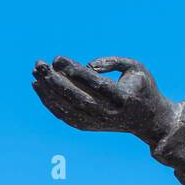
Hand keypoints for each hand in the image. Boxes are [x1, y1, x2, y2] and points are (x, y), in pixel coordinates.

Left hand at [31, 56, 177, 142]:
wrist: (148, 119)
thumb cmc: (141, 87)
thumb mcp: (136, 67)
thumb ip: (112, 61)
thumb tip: (86, 65)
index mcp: (124, 97)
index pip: (95, 84)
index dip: (75, 71)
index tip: (57, 58)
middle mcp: (110, 113)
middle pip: (77, 98)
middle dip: (55, 81)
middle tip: (40, 64)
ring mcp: (98, 122)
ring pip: (67, 109)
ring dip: (48, 91)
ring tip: (36, 71)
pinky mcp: (89, 126)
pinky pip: (64, 115)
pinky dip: (49, 102)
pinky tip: (38, 86)